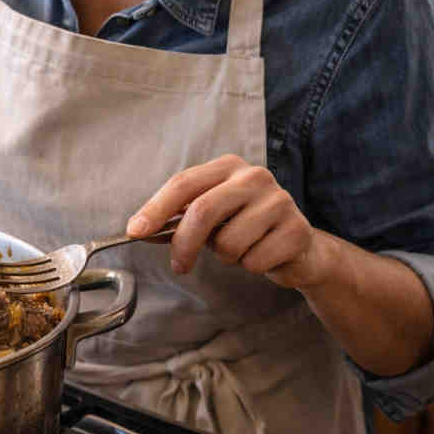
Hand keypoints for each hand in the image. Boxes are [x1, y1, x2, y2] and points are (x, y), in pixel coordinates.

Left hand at [126, 154, 330, 288]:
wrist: (298, 247)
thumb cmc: (245, 228)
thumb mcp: (209, 218)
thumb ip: (176, 220)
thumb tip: (138, 229)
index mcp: (227, 167)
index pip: (183, 183)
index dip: (155, 208)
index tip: (135, 231)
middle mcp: (254, 177)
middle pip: (202, 211)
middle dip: (183, 244)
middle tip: (179, 265)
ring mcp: (279, 200)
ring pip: (228, 243)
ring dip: (226, 257)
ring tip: (240, 250)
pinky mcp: (297, 230)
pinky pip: (254, 261)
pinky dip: (251, 266)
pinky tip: (263, 255)